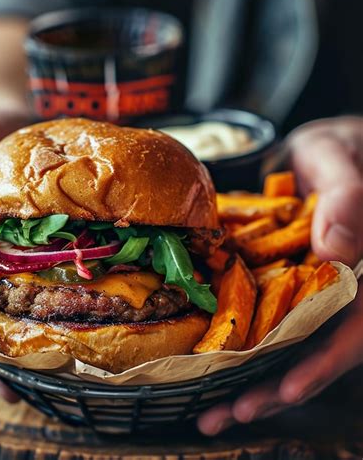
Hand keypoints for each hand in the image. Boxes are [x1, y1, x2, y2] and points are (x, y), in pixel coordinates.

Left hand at [198, 116, 362, 434]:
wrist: (328, 152)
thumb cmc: (343, 149)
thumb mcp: (343, 159)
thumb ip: (350, 197)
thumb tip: (339, 250)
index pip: (355, 327)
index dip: (323, 362)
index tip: (285, 389)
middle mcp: (348, 290)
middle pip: (318, 351)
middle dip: (277, 387)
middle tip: (227, 414)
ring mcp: (318, 291)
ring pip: (294, 345)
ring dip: (258, 379)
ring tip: (216, 407)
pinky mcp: (292, 286)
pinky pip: (273, 321)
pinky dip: (248, 346)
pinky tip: (218, 362)